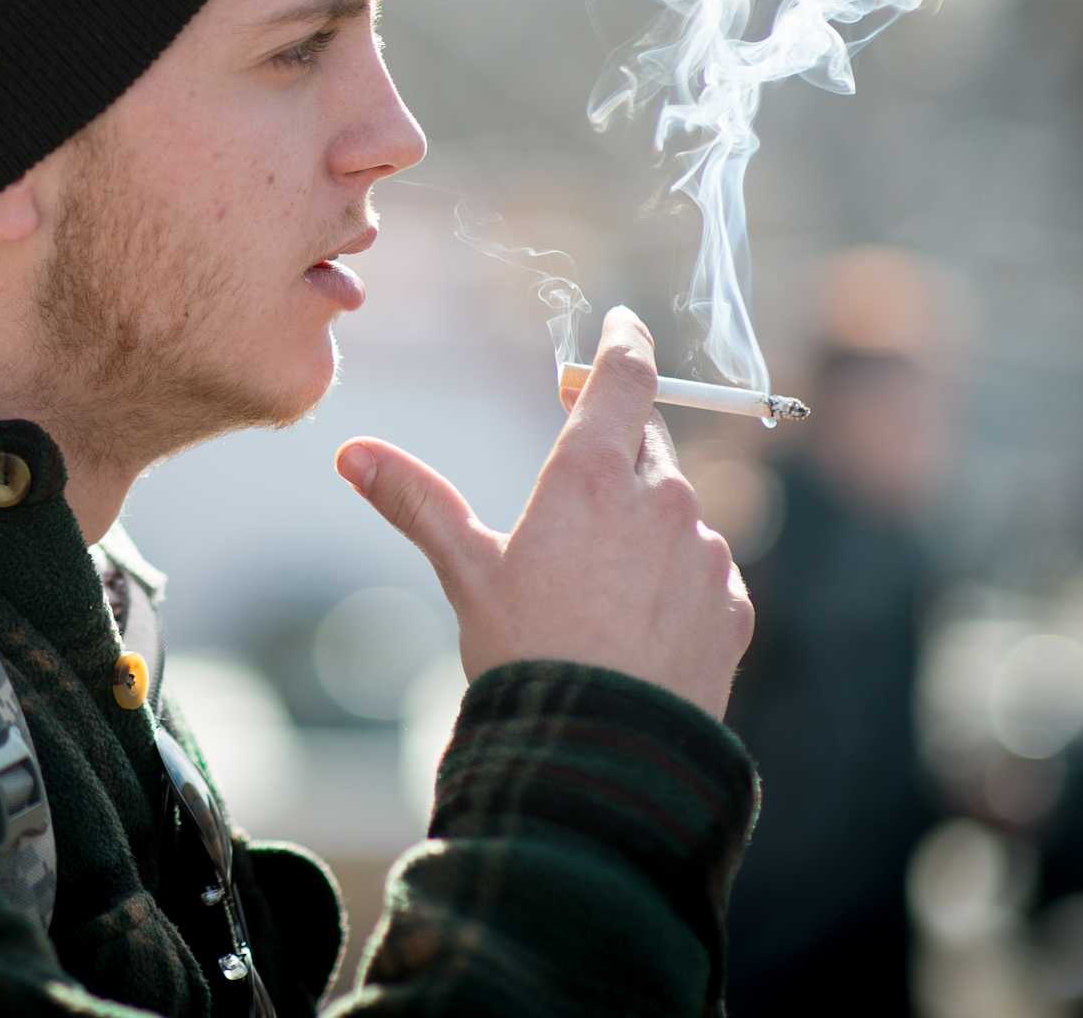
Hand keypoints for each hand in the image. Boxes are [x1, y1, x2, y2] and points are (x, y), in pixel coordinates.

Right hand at [334, 307, 753, 719]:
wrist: (600, 757)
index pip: (625, 375)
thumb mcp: (465, 571)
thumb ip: (416, 500)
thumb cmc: (526, 654)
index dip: (622, 342)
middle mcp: (663, 499)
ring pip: (678, 512)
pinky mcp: (732, 607)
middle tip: (577, 490)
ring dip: (647, 524)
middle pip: (648, 444)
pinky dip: (677, 580)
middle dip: (616, 452)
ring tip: (597, 587)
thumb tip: (351, 452)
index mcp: (593, 475)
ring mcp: (706, 553)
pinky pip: (706, 571)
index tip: (620, 325)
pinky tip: (637, 625)